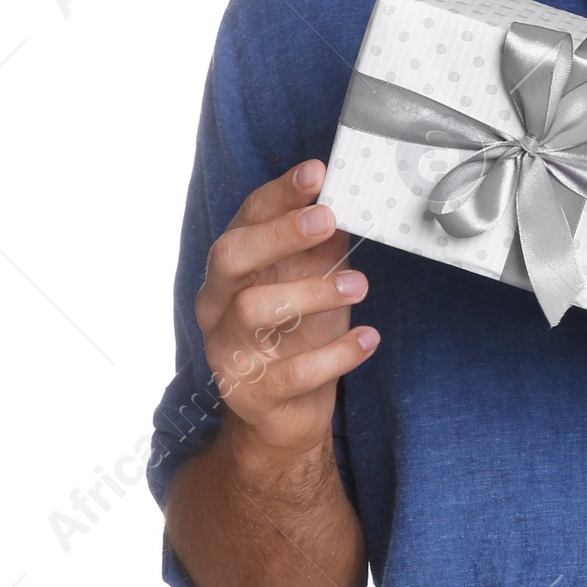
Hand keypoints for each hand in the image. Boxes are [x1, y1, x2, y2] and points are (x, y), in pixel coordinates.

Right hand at [195, 160, 379, 458]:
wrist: (285, 414)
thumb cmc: (301, 331)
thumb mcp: (314, 278)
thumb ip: (324, 241)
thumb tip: (354, 195)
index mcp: (232, 268)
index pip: (246, 218)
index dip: (279, 193)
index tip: (317, 171)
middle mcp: (217, 304)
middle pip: (230, 257)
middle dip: (279, 234)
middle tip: (329, 219)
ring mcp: (227, 350)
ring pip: (253, 310)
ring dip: (313, 292)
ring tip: (361, 285)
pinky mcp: (250, 394)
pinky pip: (288, 373)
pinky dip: (334, 355)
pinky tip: (369, 338)